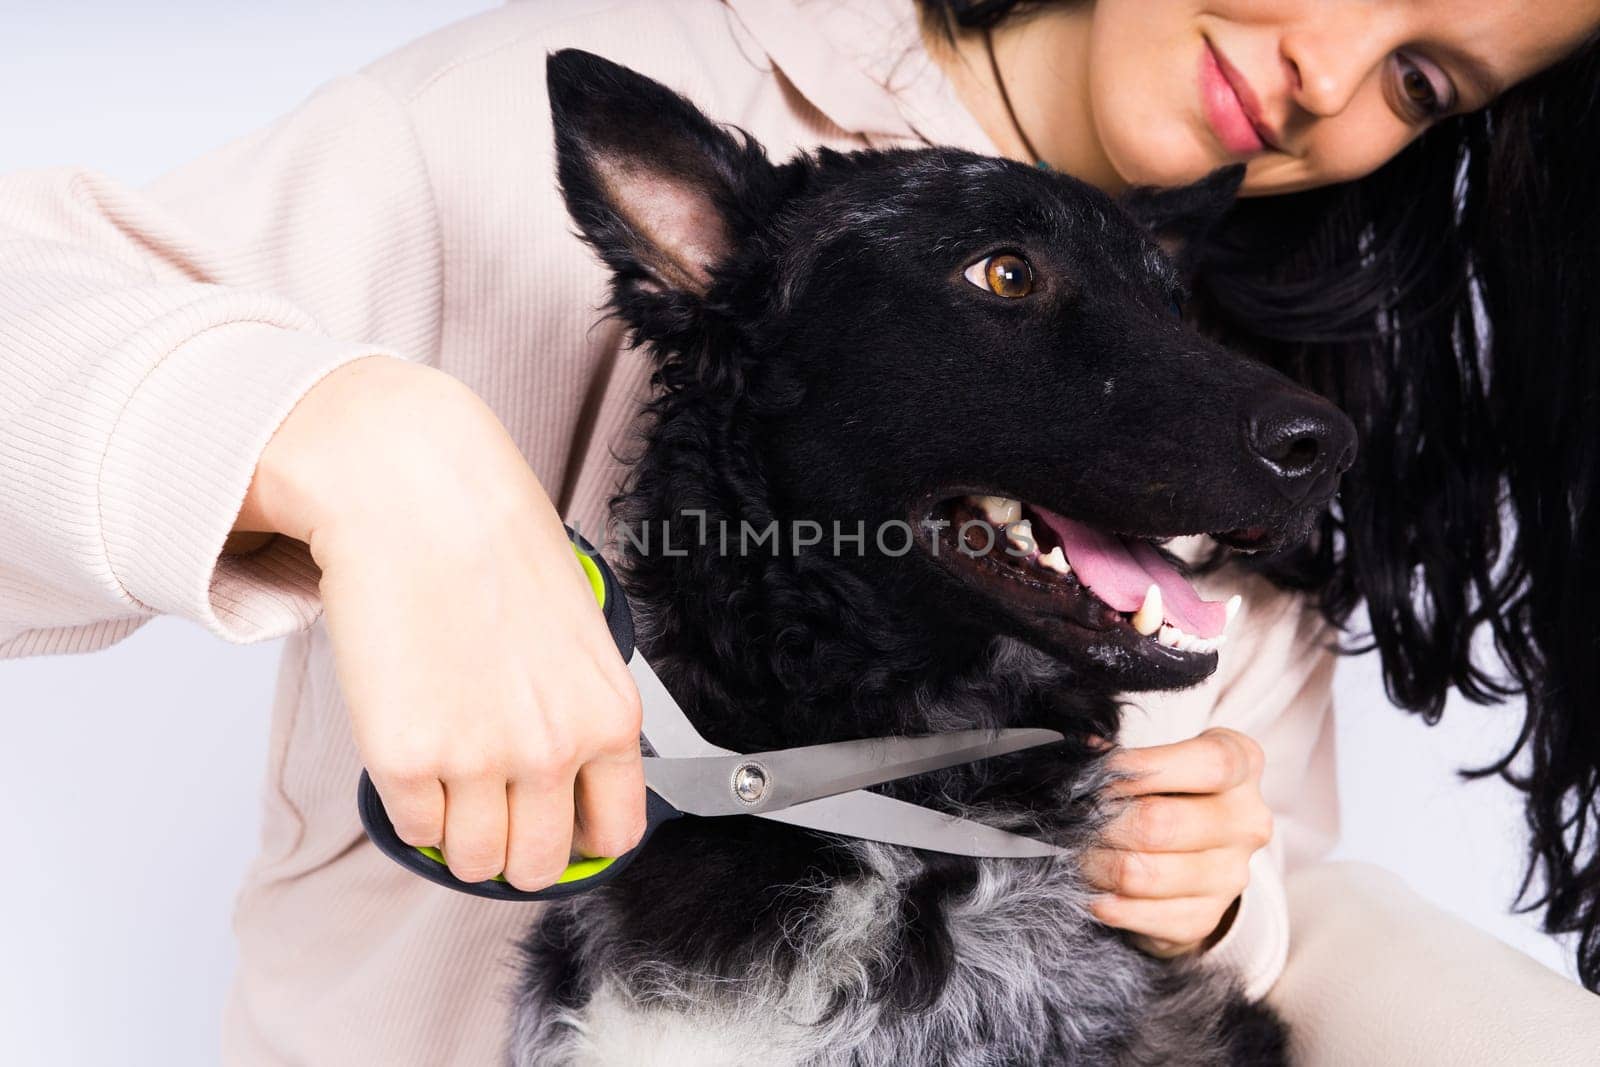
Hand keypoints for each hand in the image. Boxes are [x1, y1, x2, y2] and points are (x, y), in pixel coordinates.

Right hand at [234, 355, 646, 890]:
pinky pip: (414, 830)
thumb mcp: (577, 635)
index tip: (556, 831)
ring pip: (472, 861)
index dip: (579, 841)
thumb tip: (567, 775)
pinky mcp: (405, 760)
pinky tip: (413, 751)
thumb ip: (581, 711)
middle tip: (489, 809)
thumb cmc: (494, 548)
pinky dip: (411, 806)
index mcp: (609, 718)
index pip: (613, 835)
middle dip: (513, 850)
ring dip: (458, 836)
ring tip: (447, 779)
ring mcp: (479, 760)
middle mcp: (552, 749)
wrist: (418, 498)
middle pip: (537, 864)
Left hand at [1082, 728, 1272, 956]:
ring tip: (1073, 853)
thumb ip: (1125, 757)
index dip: (1141, 768)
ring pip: (1143, 874)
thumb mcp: (1159, 758)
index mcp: (1242, 765)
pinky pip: (1142, 915)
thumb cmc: (1168, 789)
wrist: (1192, 852)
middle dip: (1101, 823)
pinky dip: (1106, 904)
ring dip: (1094, 865)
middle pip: (1161, 824)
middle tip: (1068, 821)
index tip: (1094, 774)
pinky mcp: (1206, 918)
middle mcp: (1247, 821)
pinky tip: (1090, 890)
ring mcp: (1231, 875)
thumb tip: (1080, 761)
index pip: (1206, 765)